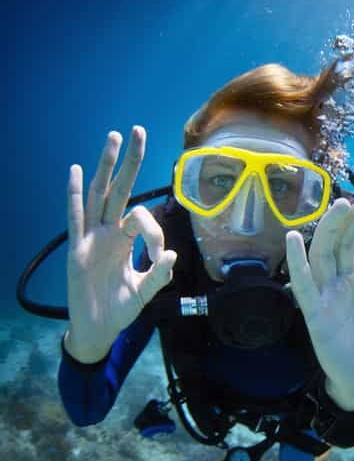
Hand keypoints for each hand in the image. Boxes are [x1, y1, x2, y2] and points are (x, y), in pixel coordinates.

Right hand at [65, 127, 176, 362]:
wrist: (98, 329)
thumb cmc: (122, 309)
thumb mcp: (146, 291)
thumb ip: (159, 274)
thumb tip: (172, 254)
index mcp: (126, 240)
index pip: (141, 218)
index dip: (154, 231)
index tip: (158, 255)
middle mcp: (109, 232)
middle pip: (119, 189)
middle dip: (130, 162)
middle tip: (138, 130)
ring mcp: (91, 238)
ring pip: (98, 195)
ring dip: (106, 167)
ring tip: (114, 139)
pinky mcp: (76, 249)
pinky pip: (75, 218)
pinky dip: (75, 194)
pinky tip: (76, 171)